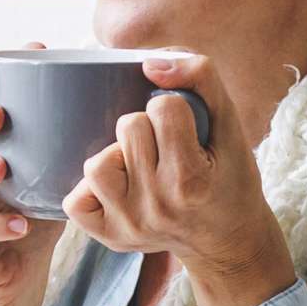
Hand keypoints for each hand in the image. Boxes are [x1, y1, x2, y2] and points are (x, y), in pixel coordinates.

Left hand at [64, 52, 293, 303]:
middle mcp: (158, 206)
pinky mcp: (111, 237)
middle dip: (147, 128)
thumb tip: (150, 64)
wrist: (228, 241)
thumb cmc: (229, 178)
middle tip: (166, 149)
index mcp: (191, 179)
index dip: (176, 109)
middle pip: (128, 127)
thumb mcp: (230, 126)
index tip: (189, 131)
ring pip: (96, 164)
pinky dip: (92, 190)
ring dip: (117, 156)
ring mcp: (131, 225)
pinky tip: (119, 189)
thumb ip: (201, 78)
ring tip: (139, 166)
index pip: (164, 107)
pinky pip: (76, 201)